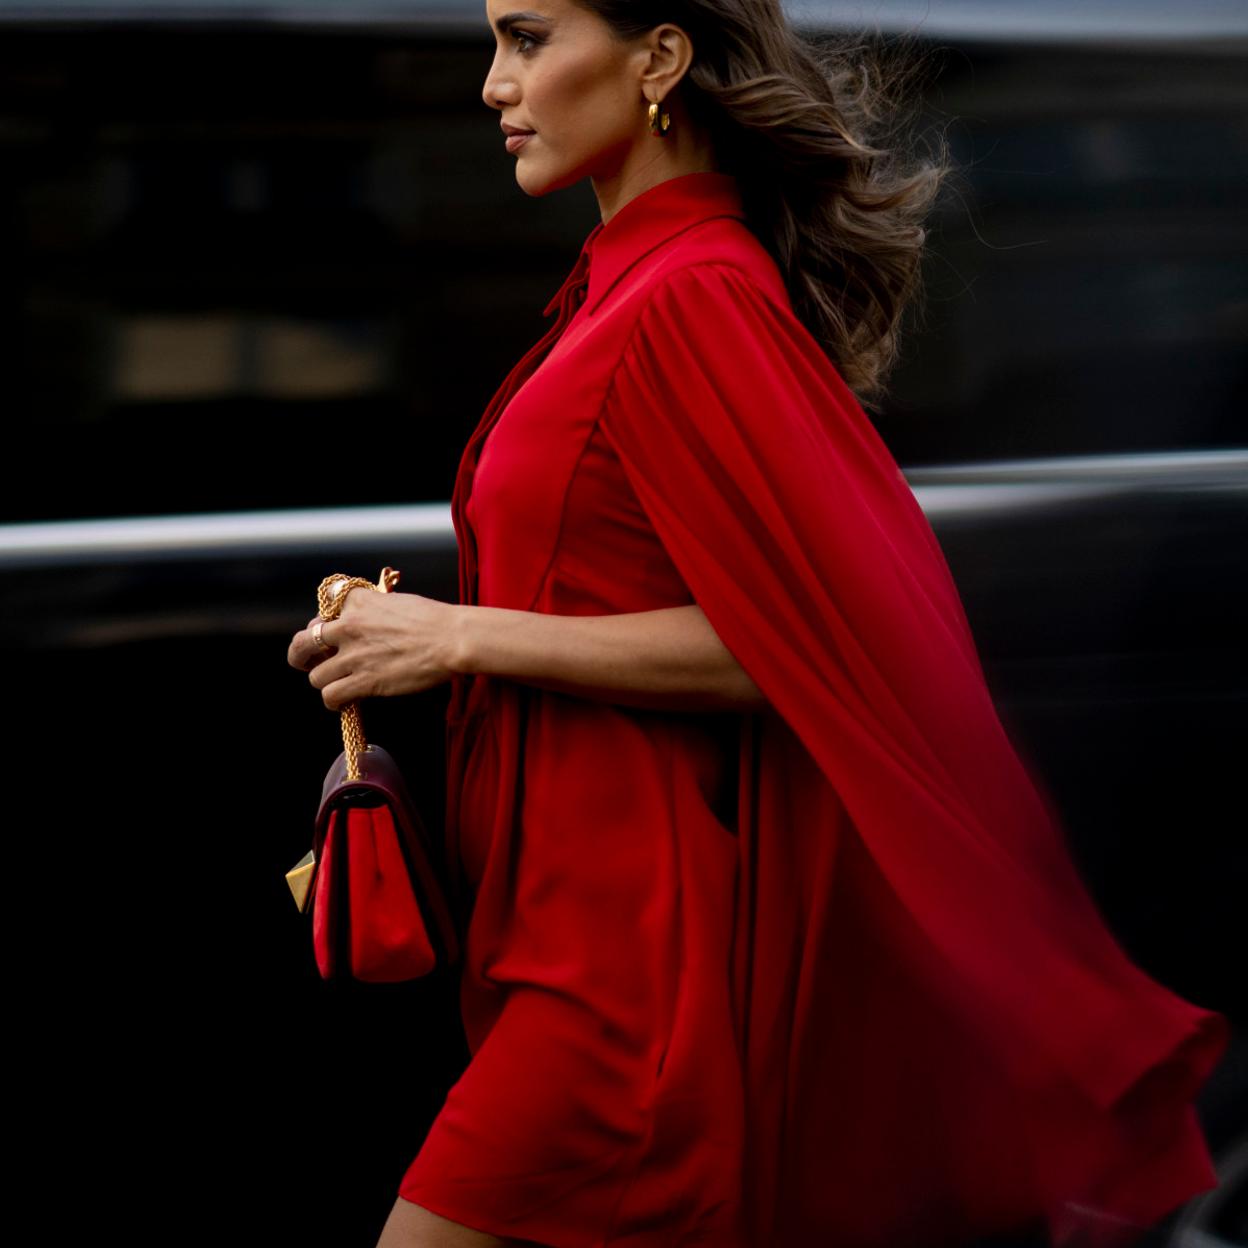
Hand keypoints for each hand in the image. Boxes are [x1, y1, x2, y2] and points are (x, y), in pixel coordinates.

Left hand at [286, 587, 459, 711]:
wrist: (451, 639)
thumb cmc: (434, 619)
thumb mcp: (397, 601)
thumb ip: (374, 609)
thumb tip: (368, 622)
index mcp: (357, 602)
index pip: (323, 602)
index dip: (324, 617)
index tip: (331, 626)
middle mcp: (348, 626)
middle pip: (303, 642)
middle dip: (301, 654)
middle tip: (308, 661)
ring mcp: (353, 655)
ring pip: (316, 675)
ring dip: (325, 680)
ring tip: (338, 684)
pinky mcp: (364, 681)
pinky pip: (331, 695)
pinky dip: (334, 700)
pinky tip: (344, 700)